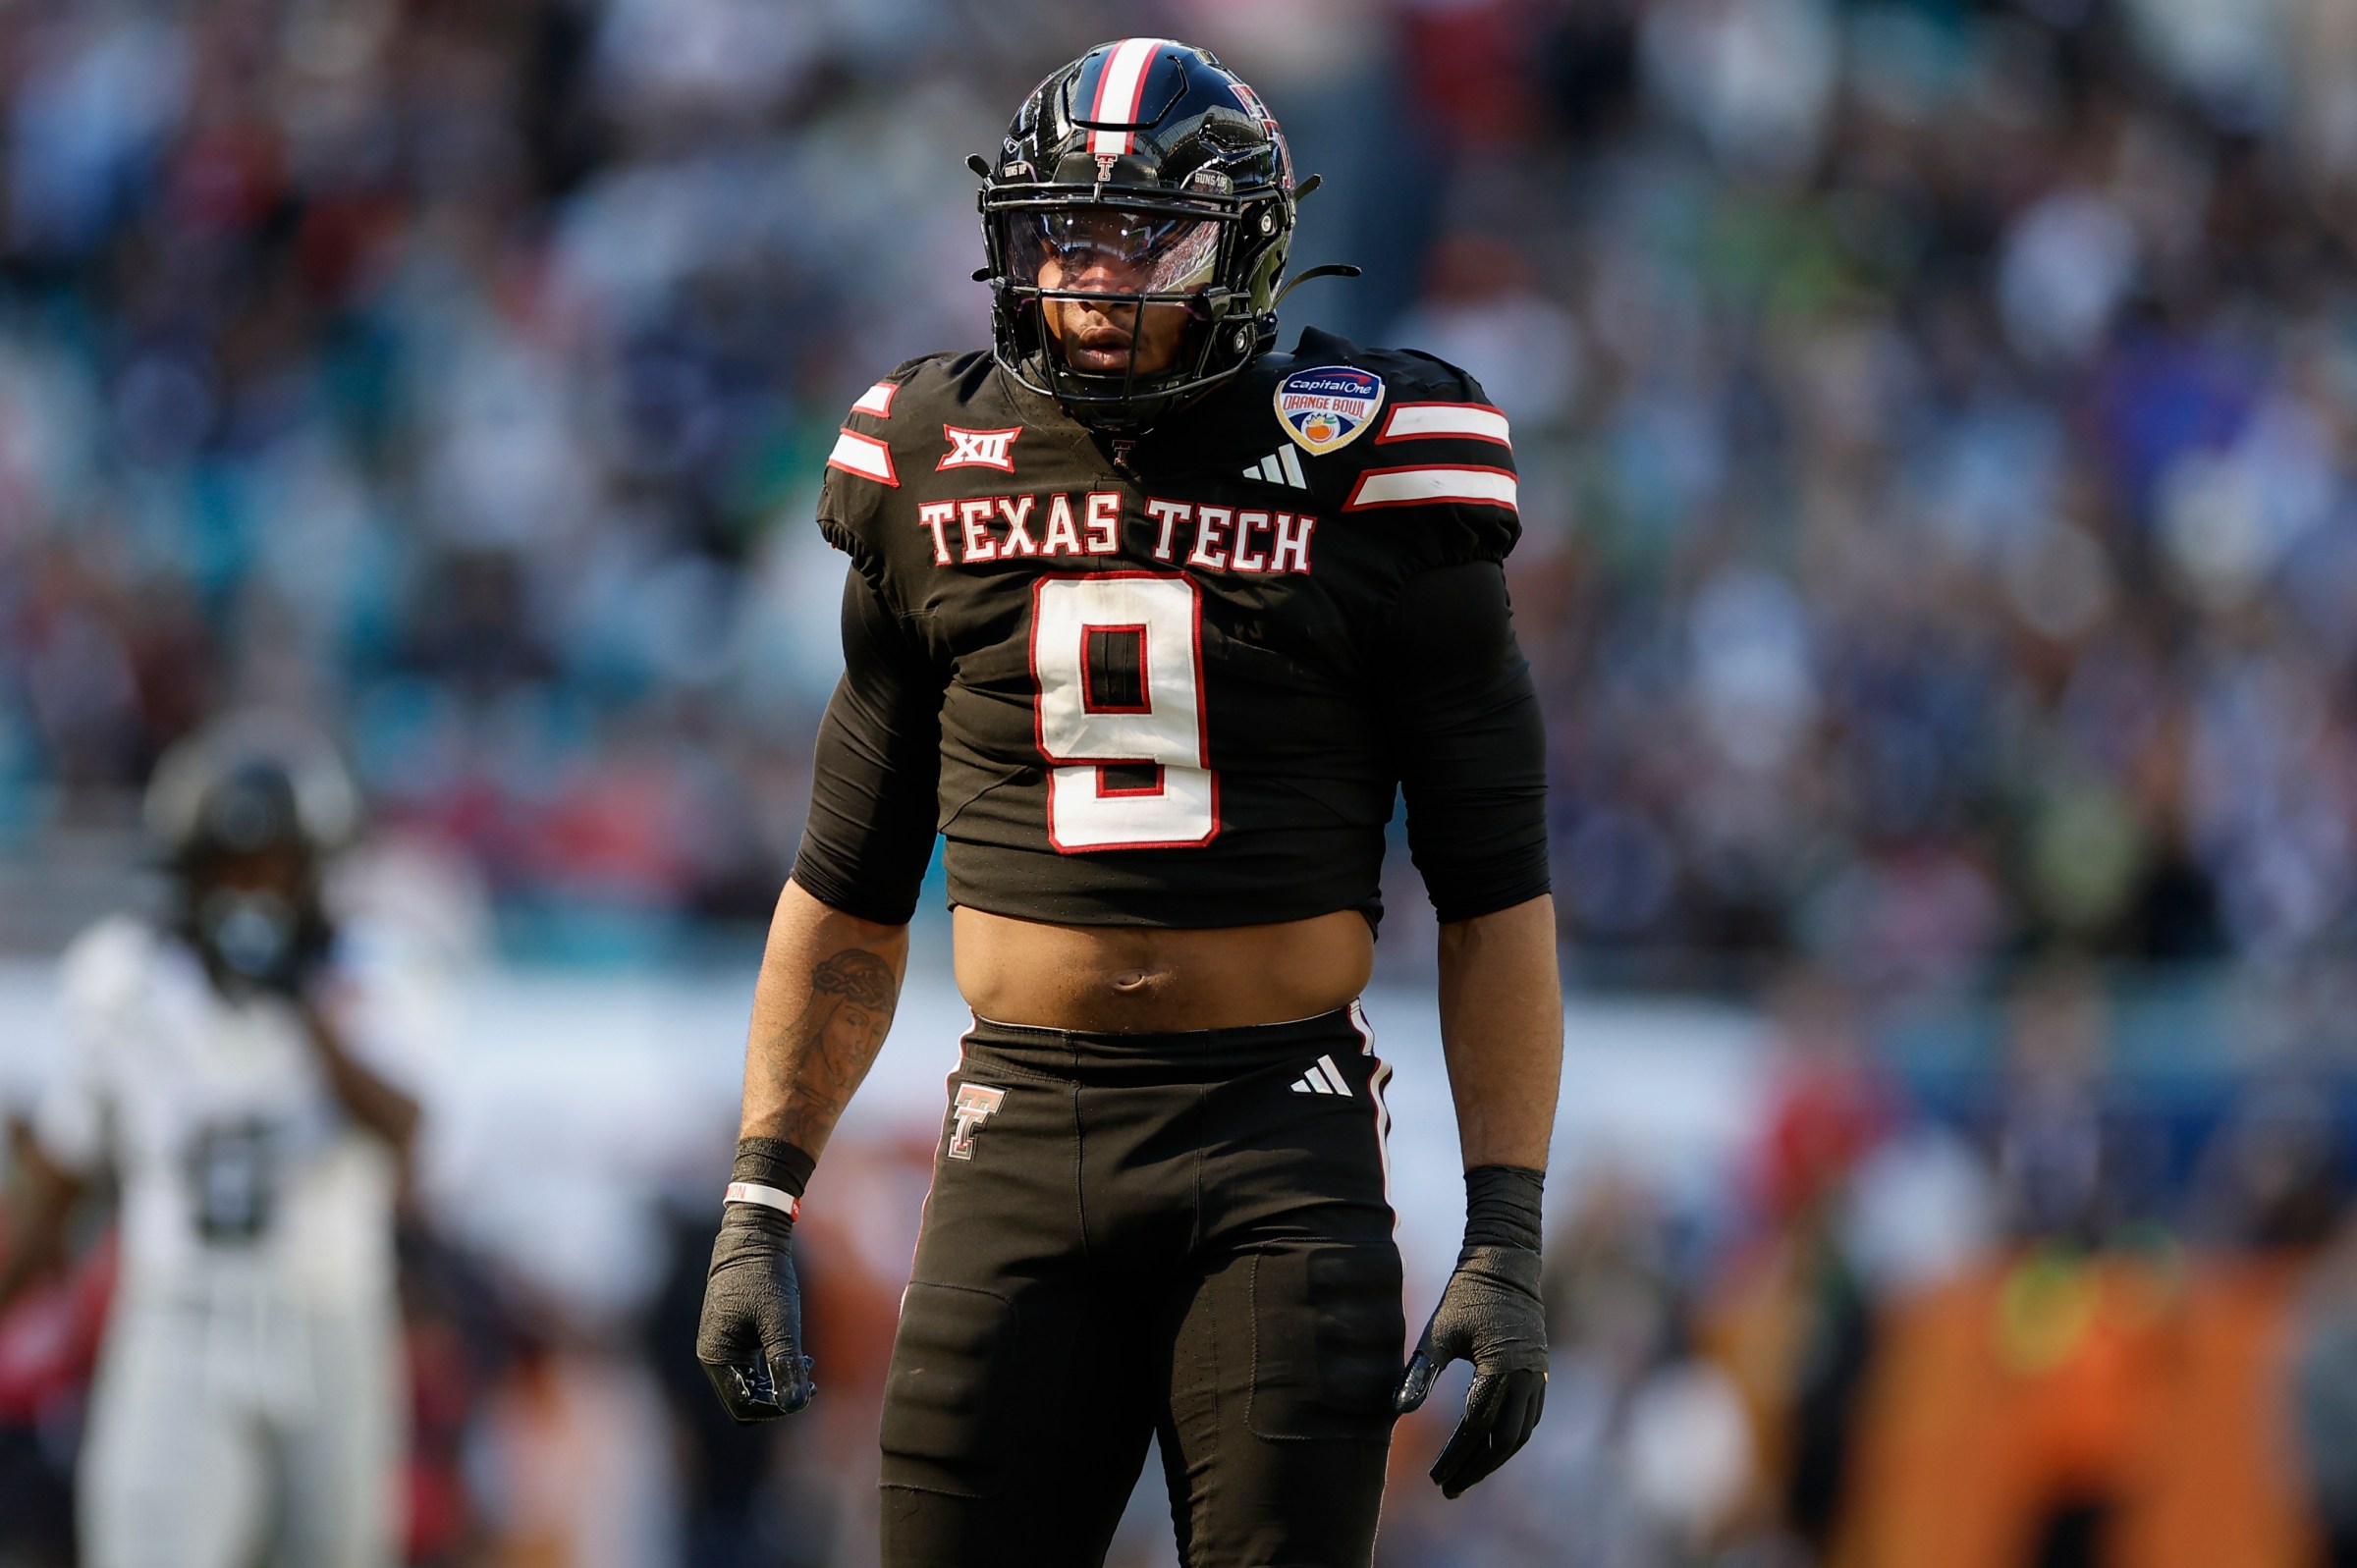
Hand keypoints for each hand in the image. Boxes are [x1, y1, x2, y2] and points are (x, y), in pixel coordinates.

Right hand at [696, 1204, 814, 1421]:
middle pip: (746, 1401)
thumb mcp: (780, 1321)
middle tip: (810, 1382)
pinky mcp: (736, 1340)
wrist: (753, 1238)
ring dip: (779, 1384)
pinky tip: (800, 1357)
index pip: (742, 1406)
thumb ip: (785, 1364)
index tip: (806, 1391)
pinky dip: (776, 1369)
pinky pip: (754, 1370)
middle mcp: (715, 1357)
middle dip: (778, 1397)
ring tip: (807, 1365)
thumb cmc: (764, 1276)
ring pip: (752, 1387)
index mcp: (716, 1357)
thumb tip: (794, 1406)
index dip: (774, 1408)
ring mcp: (724, 1349)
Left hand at [1393, 1244, 1546, 1497]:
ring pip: (1520, 1433)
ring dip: (1493, 1459)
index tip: (1435, 1477)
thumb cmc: (1465, 1294)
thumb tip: (1397, 1412)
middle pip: (1504, 1441)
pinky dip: (1508, 1439)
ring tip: (1465, 1476)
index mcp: (1501, 1368)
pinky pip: (1528, 1418)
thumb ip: (1421, 1372)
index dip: (1456, 1456)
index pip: (1477, 1427)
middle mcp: (1526, 1377)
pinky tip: (1486, 1448)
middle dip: (1476, 1468)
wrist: (1505, 1264)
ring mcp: (1536, 1376)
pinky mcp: (1538, 1372)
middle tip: (1448, 1489)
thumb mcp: (1437, 1331)